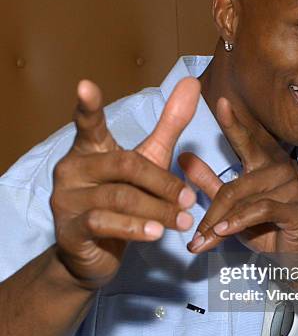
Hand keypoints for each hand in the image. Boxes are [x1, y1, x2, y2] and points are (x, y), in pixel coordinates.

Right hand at [51, 77, 199, 288]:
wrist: (92, 253)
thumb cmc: (122, 198)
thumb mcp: (148, 160)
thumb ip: (168, 125)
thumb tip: (192, 82)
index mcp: (89, 149)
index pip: (88, 124)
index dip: (87, 106)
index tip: (85, 85)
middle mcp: (72, 169)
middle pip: (124, 165)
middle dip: (162, 182)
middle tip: (189, 198)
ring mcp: (67, 200)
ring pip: (119, 198)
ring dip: (158, 209)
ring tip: (184, 220)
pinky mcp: (70, 231)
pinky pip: (105, 224)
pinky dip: (135, 228)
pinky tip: (157, 233)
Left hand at [179, 97, 297, 254]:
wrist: (297, 258)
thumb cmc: (264, 228)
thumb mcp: (232, 205)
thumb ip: (209, 181)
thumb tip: (183, 157)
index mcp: (266, 162)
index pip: (247, 140)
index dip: (234, 122)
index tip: (221, 101)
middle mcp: (281, 169)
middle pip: (234, 184)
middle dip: (211, 212)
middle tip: (193, 234)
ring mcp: (293, 189)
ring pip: (244, 200)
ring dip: (219, 223)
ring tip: (203, 241)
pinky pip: (261, 210)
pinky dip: (238, 222)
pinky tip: (223, 232)